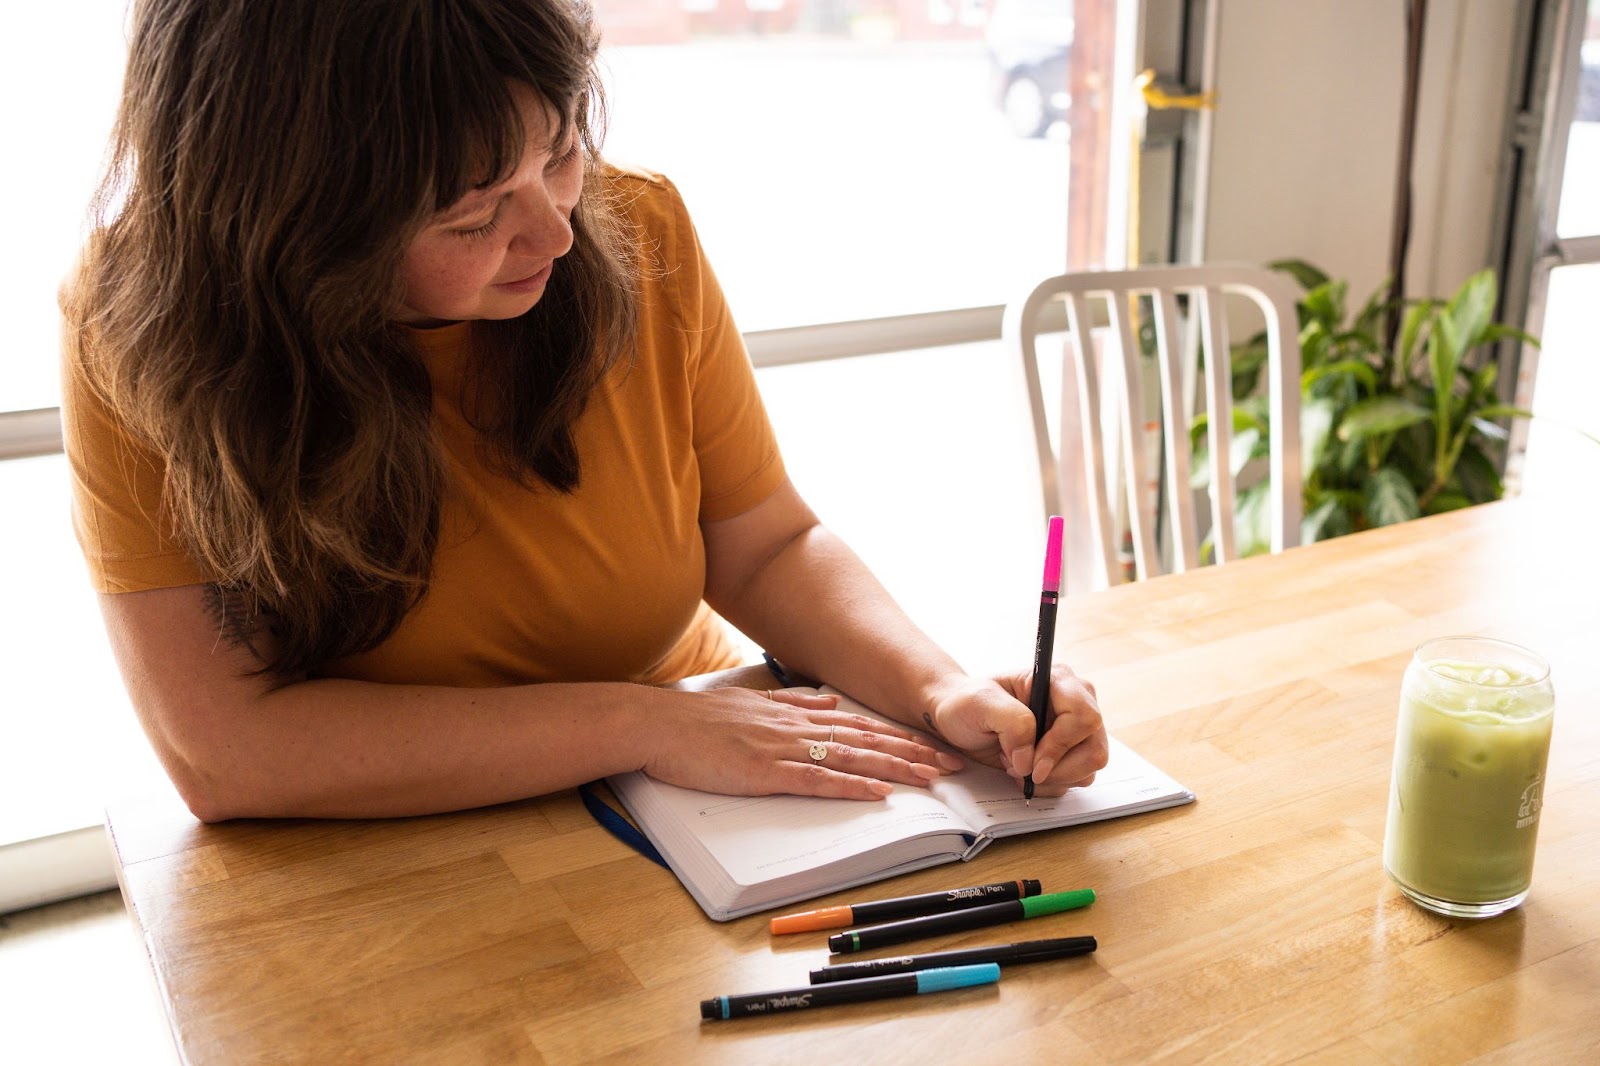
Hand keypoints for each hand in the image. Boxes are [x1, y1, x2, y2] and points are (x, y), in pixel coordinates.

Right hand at [642, 687, 962, 800]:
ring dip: (894, 767)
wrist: (654, 722)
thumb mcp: (747, 702)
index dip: (896, 734)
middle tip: (950, 763)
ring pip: (851, 756)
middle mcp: (794, 725)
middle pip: (865, 737)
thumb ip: (787, 704)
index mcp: (791, 712)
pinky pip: (816, 779)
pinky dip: (851, 785)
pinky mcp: (764, 770)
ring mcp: (780, 746)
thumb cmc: (692, 720)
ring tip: (930, 778)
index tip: (928, 743)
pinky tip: (878, 792)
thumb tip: (823, 701)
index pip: (856, 723)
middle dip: (911, 750)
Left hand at [924, 667, 1105, 796]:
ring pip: (1088, 769)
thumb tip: (1031, 759)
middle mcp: (1075, 703)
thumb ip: (1011, 722)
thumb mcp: (980, 703)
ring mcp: (1076, 731)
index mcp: (1058, 680)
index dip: (1060, 744)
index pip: (1084, 716)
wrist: (959, 719)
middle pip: (1094, 748)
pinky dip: (1049, 785)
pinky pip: (1076, 780)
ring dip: (1050, 778)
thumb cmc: (969, 703)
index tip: (1032, 764)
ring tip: (1017, 764)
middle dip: (1057, 768)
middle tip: (1021, 768)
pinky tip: (1024, 771)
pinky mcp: (1071, 753)